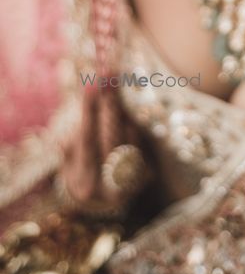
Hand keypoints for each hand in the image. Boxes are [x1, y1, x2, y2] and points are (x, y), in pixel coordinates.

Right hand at [58, 84, 152, 213]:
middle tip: (109, 73)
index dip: (89, 111)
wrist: (101, 200)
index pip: (87, 140)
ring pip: (132, 134)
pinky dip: (136, 116)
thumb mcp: (67, 164)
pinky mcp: (148, 172)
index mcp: (85, 183)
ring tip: (120, 78)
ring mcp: (132, 179)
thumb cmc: (78, 173)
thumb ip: (69, 146)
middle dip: (111, 103)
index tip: (90, 84)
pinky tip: (132, 95)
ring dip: (126, 105)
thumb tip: (67, 131)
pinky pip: (144, 137)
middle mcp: (111, 185)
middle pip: (112, 135)